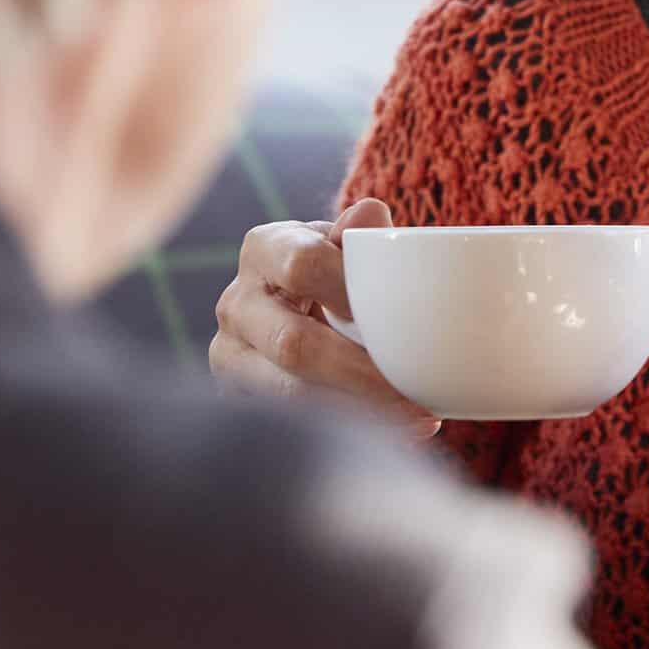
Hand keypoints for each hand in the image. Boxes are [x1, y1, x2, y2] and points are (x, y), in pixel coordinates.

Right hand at [207, 197, 441, 440]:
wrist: (298, 308)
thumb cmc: (334, 273)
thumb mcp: (346, 246)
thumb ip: (361, 236)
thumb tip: (369, 214)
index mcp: (264, 249)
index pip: (303, 266)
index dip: (351, 292)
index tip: (398, 318)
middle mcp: (235, 303)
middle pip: (293, 344)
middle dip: (361, 373)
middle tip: (418, 394)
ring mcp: (230, 356)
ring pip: (290, 394)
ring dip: (360, 411)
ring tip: (419, 418)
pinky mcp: (239, 399)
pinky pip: (292, 422)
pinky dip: (349, 428)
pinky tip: (396, 433)